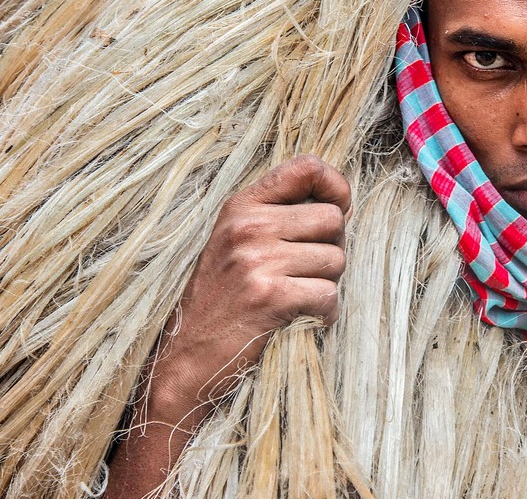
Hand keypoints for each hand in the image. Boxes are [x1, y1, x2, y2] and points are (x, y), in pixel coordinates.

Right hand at [147, 154, 349, 421]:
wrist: (185, 360)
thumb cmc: (222, 302)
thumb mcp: (237, 242)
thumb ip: (278, 216)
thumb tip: (341, 204)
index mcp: (241, 206)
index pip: (307, 167)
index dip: (336, 186)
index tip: (339, 209)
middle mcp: (247, 226)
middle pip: (333, 219)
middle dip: (332, 248)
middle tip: (308, 272)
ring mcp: (256, 260)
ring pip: (336, 259)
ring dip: (327, 284)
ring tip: (298, 297)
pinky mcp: (268, 296)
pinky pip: (328, 295)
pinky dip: (325, 312)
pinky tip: (303, 318)